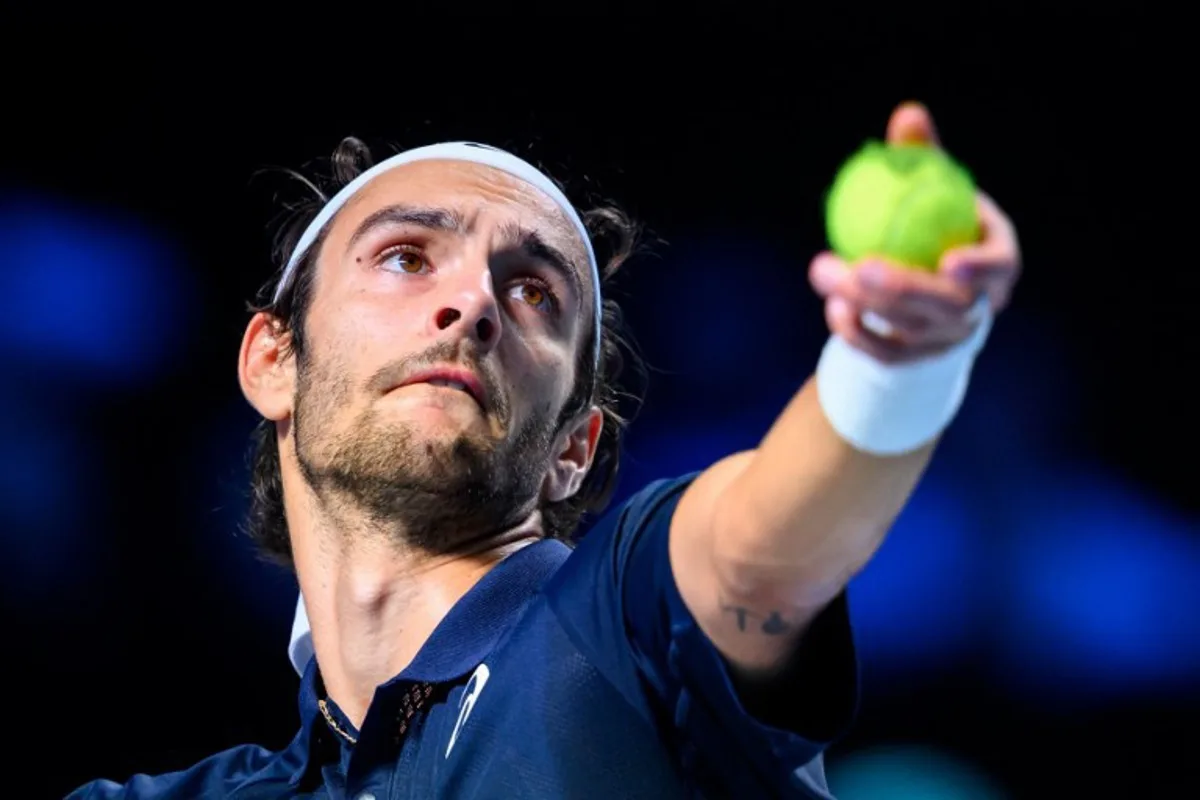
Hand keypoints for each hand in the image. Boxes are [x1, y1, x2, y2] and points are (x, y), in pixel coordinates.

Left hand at [808, 102, 1021, 363]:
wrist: (921, 287)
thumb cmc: (930, 224)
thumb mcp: (930, 187)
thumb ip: (921, 157)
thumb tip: (907, 114)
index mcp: (995, 260)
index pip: (1001, 267)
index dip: (983, 269)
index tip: (951, 261)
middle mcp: (976, 305)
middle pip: (948, 307)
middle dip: (905, 290)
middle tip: (863, 267)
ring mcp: (946, 338)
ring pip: (910, 331)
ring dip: (866, 304)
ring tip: (826, 272)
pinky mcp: (914, 360)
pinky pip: (884, 353)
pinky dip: (857, 332)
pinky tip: (833, 306)